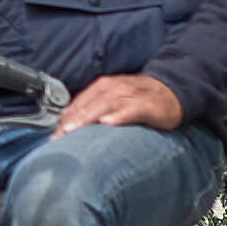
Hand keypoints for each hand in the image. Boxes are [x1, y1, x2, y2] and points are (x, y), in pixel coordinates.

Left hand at [59, 69, 186, 137]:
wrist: (172, 91)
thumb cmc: (139, 99)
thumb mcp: (114, 101)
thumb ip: (93, 110)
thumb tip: (68, 126)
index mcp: (102, 88)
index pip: (78, 104)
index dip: (65, 120)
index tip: (54, 137)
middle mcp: (113, 88)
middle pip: (88, 105)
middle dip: (71, 121)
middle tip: (58, 138)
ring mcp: (130, 95)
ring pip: (105, 105)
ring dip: (88, 117)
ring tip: (74, 130)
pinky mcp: (146, 104)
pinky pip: (131, 109)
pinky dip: (119, 115)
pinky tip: (108, 123)